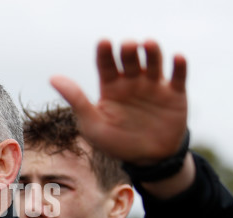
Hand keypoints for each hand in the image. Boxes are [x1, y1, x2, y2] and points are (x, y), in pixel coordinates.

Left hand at [51, 40, 187, 165]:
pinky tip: (177, 58)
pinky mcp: (175, 94)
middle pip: (130, 59)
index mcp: (111, 87)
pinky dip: (179, 66)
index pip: (106, 64)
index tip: (104, 42)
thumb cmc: (115, 143)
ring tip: (148, 44)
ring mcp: (153, 86)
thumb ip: (76, 100)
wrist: (148, 160)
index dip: (104, 53)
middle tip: (128, 45)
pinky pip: (178, 76)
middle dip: (129, 50)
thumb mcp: (92, 124)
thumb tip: (53, 78)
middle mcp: (132, 82)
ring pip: (153, 62)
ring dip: (152, 52)